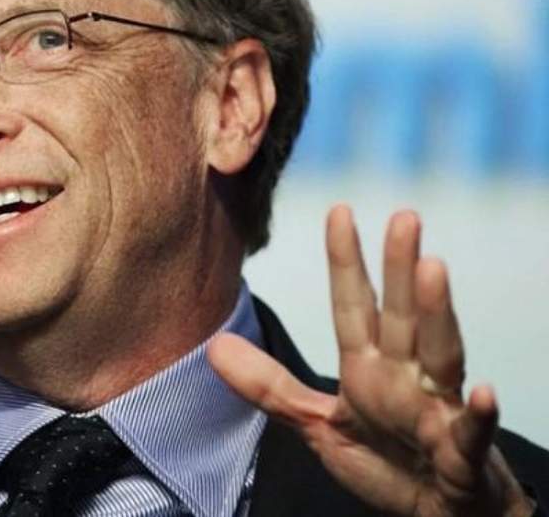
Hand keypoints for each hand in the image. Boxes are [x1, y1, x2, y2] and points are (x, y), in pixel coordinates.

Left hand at [209, 205, 532, 516]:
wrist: (433, 513)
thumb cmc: (385, 461)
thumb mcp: (318, 423)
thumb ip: (270, 386)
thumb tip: (214, 346)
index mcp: (368, 367)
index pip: (354, 305)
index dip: (346, 261)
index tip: (339, 210)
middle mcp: (406, 376)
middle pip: (401, 315)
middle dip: (400, 268)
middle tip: (403, 216)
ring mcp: (437, 410)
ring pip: (441, 353)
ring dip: (438, 313)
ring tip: (434, 268)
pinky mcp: (462, 452)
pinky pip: (471, 431)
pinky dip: (478, 412)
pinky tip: (483, 390)